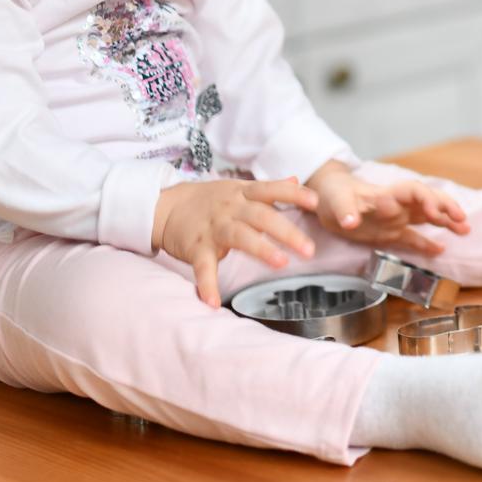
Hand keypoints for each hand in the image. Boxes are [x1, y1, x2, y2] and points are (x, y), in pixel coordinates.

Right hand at [152, 176, 317, 308]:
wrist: (165, 207)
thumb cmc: (208, 200)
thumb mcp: (238, 188)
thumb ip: (268, 187)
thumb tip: (295, 178)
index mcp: (243, 193)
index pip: (272, 189)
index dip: (294, 194)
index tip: (316, 202)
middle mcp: (231, 208)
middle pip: (262, 216)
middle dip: (287, 232)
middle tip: (309, 249)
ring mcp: (213, 228)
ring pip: (240, 236)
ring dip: (261, 249)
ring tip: (281, 264)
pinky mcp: (196, 248)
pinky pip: (203, 267)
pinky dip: (207, 285)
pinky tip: (213, 303)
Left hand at [304, 160, 467, 257]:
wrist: (324, 200)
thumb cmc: (331, 195)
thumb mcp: (335, 201)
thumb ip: (345, 210)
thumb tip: (351, 222)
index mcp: (386, 194)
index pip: (414, 191)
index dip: (428, 199)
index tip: (435, 213)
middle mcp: (396, 205)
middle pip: (427, 201)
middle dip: (445, 207)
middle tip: (462, 220)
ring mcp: (394, 218)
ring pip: (426, 217)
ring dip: (445, 221)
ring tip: (465, 230)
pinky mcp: (389, 232)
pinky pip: (412, 237)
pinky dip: (426, 243)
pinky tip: (441, 249)